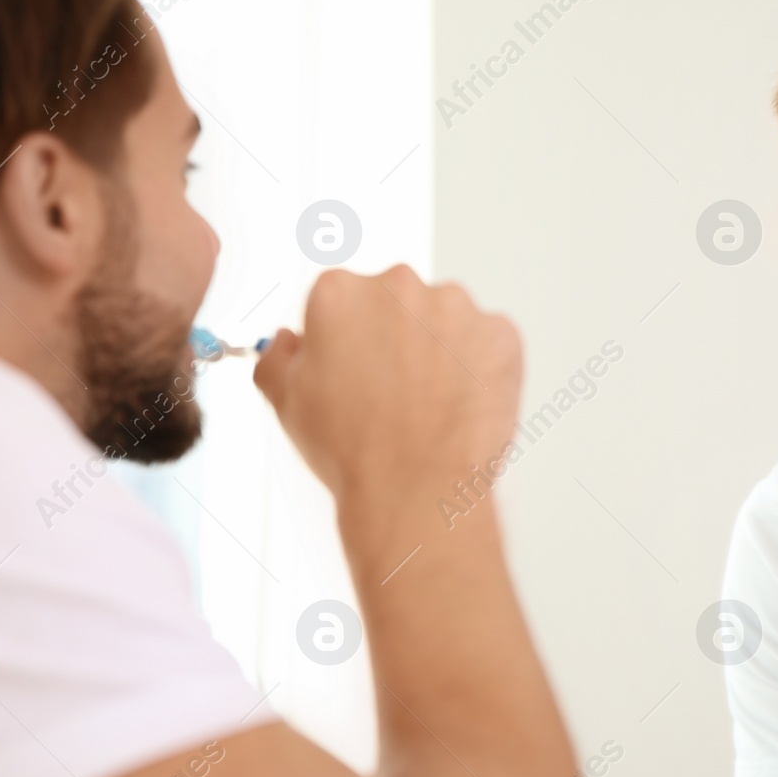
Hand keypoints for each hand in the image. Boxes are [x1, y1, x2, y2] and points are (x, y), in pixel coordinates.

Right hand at [253, 265, 521, 544]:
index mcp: (339, 293)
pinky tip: (458, 405)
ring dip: (438, 349)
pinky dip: (479, 367)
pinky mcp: (500, 333)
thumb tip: (287, 340)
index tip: (353, 370)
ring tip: (426, 404)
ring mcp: (455, 307)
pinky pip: (488, 342)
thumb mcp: (286, 402)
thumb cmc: (354, 451)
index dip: (346, 341)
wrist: (416, 490)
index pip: (340, 300)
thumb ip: (278, 357)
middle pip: (394, 302)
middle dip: (393, 338)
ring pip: (444, 319)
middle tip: (391, 393)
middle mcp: (397, 286)